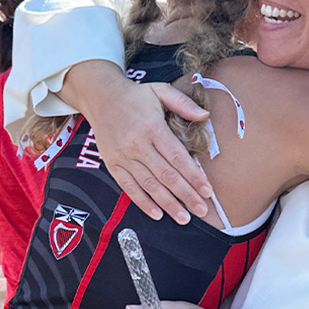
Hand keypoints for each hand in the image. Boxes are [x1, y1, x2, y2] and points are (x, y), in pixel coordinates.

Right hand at [64, 62, 211, 223]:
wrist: (100, 96)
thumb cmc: (136, 95)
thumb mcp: (161, 90)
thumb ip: (183, 104)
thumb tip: (206, 115)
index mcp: (153, 127)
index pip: (178, 157)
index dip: (194, 176)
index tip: (208, 191)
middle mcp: (138, 145)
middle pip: (166, 175)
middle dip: (186, 195)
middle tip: (202, 211)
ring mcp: (123, 156)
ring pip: (149, 185)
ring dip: (168, 204)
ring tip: (184, 217)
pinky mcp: (112, 164)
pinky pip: (129, 187)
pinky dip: (143, 202)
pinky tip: (157, 214)